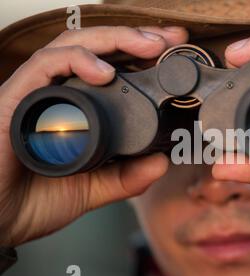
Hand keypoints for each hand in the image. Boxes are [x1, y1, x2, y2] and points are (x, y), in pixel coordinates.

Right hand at [0, 26, 187, 246]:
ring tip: (148, 45)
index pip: (107, 68)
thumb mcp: (92, 188)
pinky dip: (74, 61)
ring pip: (71, 47)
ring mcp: (36, 95)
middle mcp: (55, 95)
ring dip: (113, 40)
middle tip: (170, 37)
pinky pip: (44, 68)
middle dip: (134, 37)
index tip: (171, 53)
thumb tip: (160, 162)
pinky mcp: (16, 102)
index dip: (138, 55)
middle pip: (95, 49)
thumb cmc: (32, 201)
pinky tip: (104, 71)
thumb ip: (125, 178)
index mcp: (74, 109)